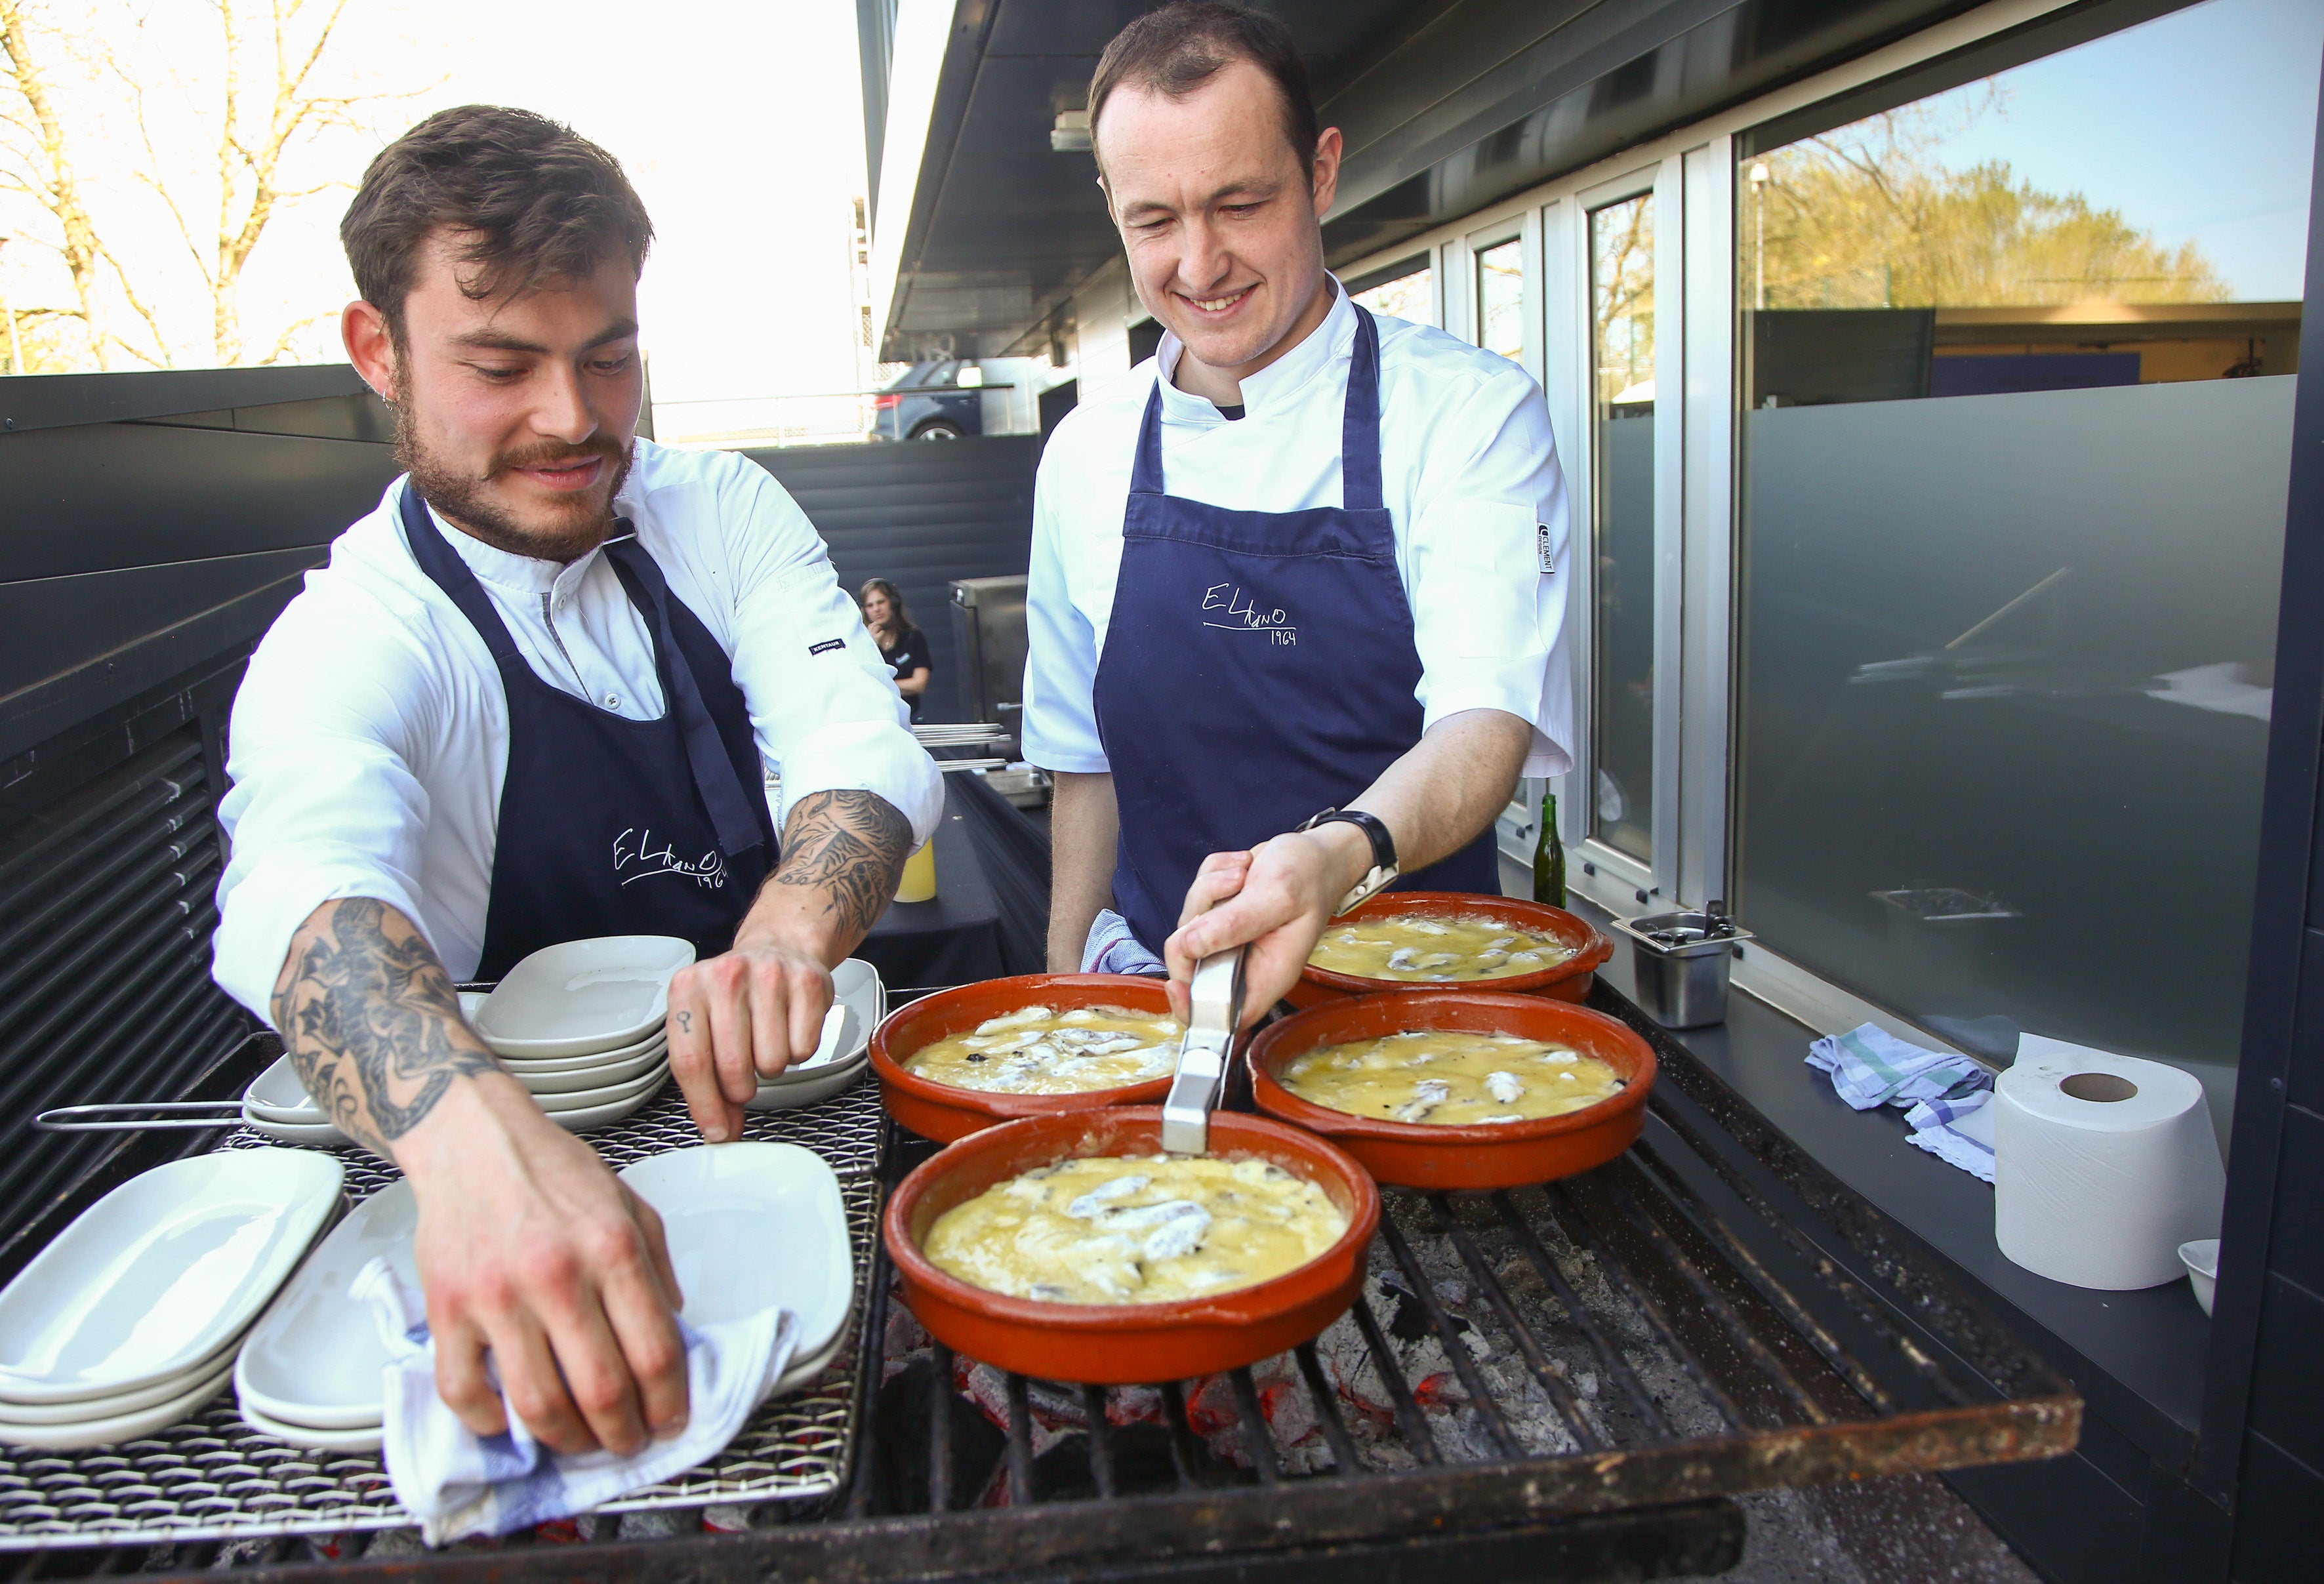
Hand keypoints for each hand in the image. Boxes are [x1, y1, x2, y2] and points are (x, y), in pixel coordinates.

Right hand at [400, 1077, 686, 1455]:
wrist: (472, 1139)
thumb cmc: (553, 1171)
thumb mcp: (630, 1204)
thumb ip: (657, 1266)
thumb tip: (672, 1330)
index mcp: (611, 1248)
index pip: (655, 1352)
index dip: (671, 1402)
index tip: (672, 1421)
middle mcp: (556, 1275)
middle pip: (603, 1391)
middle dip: (625, 1434)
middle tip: (630, 1442)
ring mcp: (496, 1297)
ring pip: (538, 1404)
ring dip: (568, 1440)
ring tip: (581, 1442)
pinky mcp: (446, 1309)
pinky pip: (463, 1392)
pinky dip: (489, 1423)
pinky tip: (510, 1422)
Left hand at [666, 933, 833, 1142]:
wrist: (780, 948)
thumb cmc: (737, 996)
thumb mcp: (706, 1027)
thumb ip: (707, 1081)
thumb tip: (721, 1132)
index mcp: (687, 988)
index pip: (690, 1061)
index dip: (705, 1105)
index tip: (717, 1132)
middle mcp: (725, 976)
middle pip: (732, 1067)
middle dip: (741, 1089)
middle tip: (744, 1078)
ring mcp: (768, 975)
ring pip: (771, 1062)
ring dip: (770, 1066)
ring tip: (766, 1042)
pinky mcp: (807, 981)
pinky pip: (804, 1049)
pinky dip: (798, 1051)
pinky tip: (788, 1028)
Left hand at [1161, 824, 1371, 1024]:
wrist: (1316, 852)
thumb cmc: (1310, 877)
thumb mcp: (1278, 895)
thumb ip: (1236, 923)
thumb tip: (1191, 946)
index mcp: (1266, 974)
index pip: (1222, 1012)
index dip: (1193, 1006)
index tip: (1177, 983)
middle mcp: (1243, 962)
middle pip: (1192, 962)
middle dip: (1201, 920)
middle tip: (1234, 889)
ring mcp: (1227, 939)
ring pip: (1188, 926)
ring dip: (1210, 890)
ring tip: (1245, 875)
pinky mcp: (1219, 916)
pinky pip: (1194, 899)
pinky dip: (1211, 876)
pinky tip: (1242, 868)